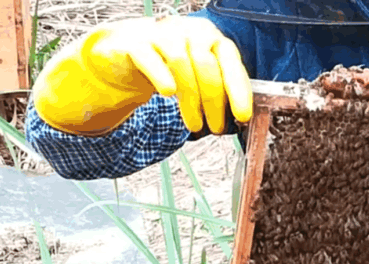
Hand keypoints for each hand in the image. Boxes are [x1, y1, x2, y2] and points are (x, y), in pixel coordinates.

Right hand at [32, 16, 251, 135]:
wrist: (125, 53)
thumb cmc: (169, 67)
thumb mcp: (198, 76)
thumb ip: (219, 90)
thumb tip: (240, 119)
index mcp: (210, 37)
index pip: (230, 61)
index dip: (238, 89)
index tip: (243, 116)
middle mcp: (188, 30)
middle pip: (207, 65)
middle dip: (214, 102)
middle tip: (215, 128)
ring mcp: (161, 33)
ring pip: (181, 64)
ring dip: (191, 100)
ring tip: (194, 124)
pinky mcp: (135, 43)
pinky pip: (150, 58)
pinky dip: (161, 76)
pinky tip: (169, 93)